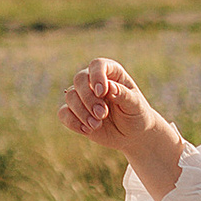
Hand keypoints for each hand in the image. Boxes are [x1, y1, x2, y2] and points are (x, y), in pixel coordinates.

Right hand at [60, 57, 184, 198]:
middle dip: (88, 98)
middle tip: (102, 114)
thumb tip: (109, 87)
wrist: (132, 134)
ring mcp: (82, 97)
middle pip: (79, 79)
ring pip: (70, 96)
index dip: (97, 76)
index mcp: (110, 73)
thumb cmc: (136, 114)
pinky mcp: (74, 113)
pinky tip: (87, 130)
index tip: (102, 92)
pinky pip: (63, 113)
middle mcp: (93, 81)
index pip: (97, 65)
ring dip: (82, 112)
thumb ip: (123, 95)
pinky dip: (73, 122)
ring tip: (97, 125)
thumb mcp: (135, 105)